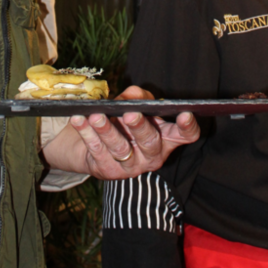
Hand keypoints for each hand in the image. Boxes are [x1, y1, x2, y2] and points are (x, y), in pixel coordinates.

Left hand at [42, 86, 199, 179]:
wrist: (96, 142)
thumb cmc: (123, 120)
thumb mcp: (134, 104)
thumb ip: (136, 96)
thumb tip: (132, 96)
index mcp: (166, 138)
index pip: (186, 135)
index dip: (188, 126)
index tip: (185, 113)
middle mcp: (153, 155)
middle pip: (150, 142)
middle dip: (139, 127)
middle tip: (129, 113)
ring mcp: (131, 167)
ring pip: (120, 148)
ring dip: (107, 130)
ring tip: (96, 116)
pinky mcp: (108, 171)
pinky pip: (97, 151)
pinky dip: (87, 134)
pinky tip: (79, 120)